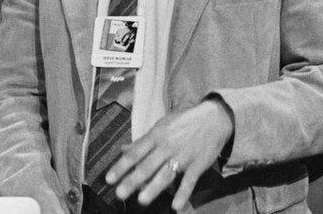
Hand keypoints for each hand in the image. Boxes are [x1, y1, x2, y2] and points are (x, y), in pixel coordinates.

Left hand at [106, 100, 233, 210]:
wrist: (213, 118)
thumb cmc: (183, 122)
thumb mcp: (160, 126)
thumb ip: (142, 141)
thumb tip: (123, 150)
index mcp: (155, 136)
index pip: (135, 153)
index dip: (121, 166)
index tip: (109, 179)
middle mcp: (166, 147)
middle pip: (147, 166)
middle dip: (132, 180)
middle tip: (119, 193)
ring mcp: (183, 156)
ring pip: (165, 174)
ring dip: (153, 188)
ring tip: (141, 200)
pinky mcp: (198, 165)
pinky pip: (189, 181)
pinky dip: (183, 193)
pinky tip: (176, 206)